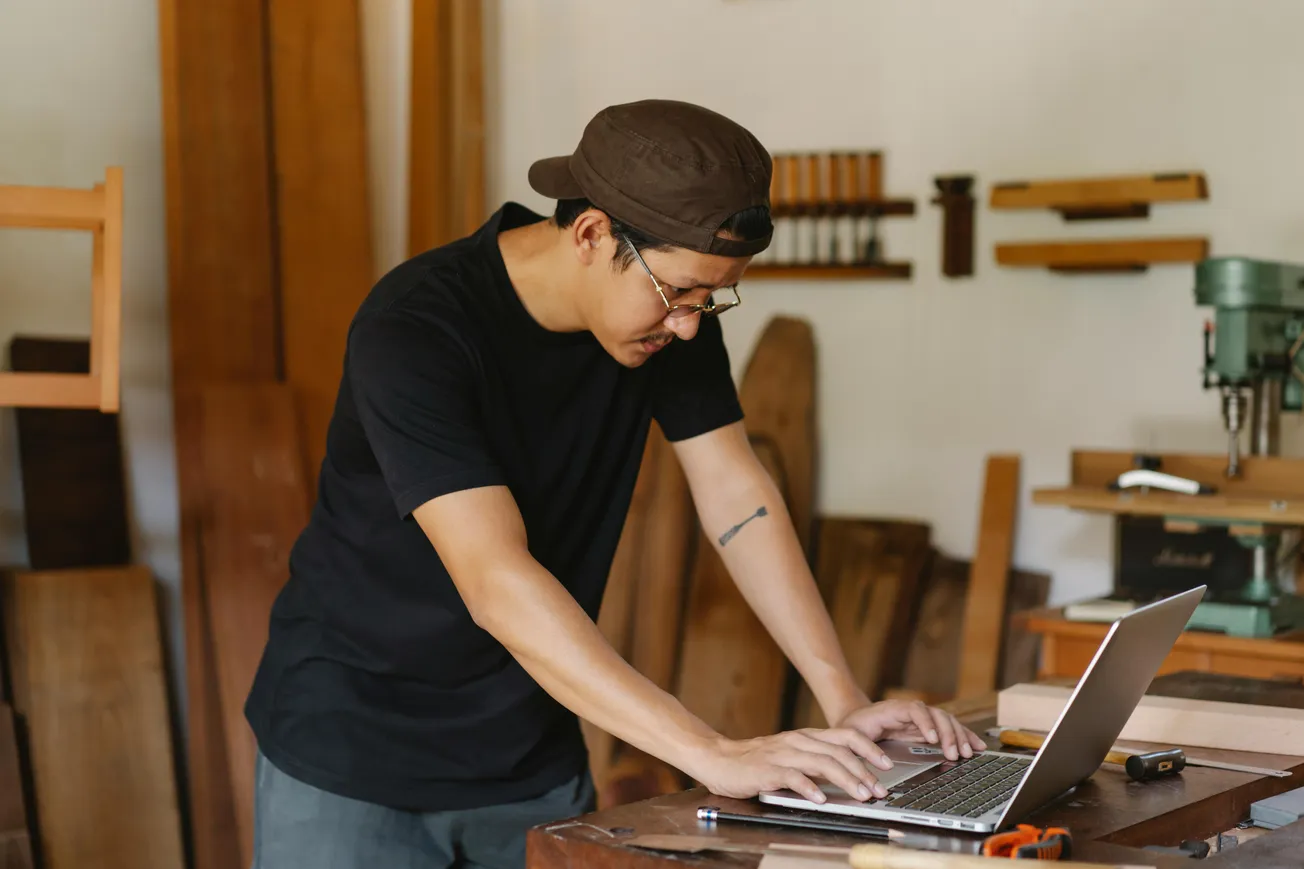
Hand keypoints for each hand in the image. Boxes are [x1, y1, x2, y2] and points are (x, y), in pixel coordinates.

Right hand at [688, 728, 895, 805]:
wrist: (719, 759)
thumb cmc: (756, 761)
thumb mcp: (791, 754)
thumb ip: (815, 760)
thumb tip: (848, 774)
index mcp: (806, 737)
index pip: (846, 736)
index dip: (869, 749)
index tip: (887, 764)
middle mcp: (798, 741)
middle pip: (839, 751)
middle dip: (864, 771)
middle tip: (878, 790)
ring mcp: (783, 754)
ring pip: (822, 762)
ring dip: (846, 780)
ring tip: (860, 795)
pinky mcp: (768, 769)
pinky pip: (793, 777)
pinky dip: (810, 788)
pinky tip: (821, 799)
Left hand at [837, 699, 986, 761]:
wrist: (855, 719)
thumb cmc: (853, 727)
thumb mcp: (850, 734)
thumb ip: (860, 744)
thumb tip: (875, 761)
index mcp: (893, 710)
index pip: (914, 710)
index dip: (925, 723)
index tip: (931, 738)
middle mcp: (911, 712)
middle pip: (936, 715)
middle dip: (948, 734)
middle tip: (955, 754)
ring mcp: (921, 719)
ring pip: (947, 721)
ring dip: (960, 736)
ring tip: (969, 753)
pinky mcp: (928, 728)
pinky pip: (949, 729)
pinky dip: (964, 736)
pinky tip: (977, 746)